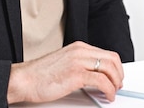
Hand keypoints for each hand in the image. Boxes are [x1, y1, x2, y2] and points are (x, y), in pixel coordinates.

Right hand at [6, 41, 123, 103]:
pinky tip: (108, 95)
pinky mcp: (76, 74)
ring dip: (116, 83)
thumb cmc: (40, 75)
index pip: (106, 54)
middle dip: (119, 74)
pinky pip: (102, 81)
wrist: (24, 79)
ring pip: (109, 68)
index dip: (116, 67)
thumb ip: (80, 65)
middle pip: (112, 59)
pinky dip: (109, 89)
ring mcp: (78, 61)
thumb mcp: (64, 63)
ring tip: (113, 92)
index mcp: (78, 47)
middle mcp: (80, 51)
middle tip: (118, 85)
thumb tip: (95, 75)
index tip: (116, 77)